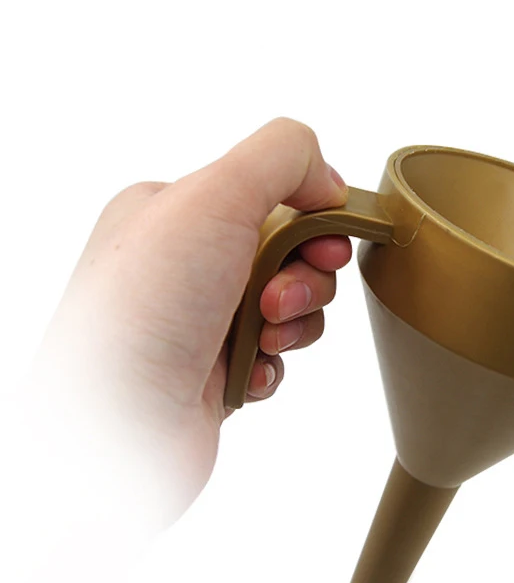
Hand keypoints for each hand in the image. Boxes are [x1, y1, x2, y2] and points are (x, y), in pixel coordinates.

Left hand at [36, 118, 350, 515]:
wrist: (118, 425)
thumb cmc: (145, 310)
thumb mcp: (215, 195)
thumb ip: (283, 157)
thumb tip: (327, 181)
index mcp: (174, 212)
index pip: (270, 196)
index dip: (312, 220)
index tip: (325, 245)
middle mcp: (187, 264)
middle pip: (290, 255)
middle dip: (305, 279)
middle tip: (280, 299)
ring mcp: (202, 320)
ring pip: (291, 309)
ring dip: (294, 324)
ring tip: (263, 339)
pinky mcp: (216, 371)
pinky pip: (276, 357)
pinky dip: (273, 364)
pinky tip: (245, 372)